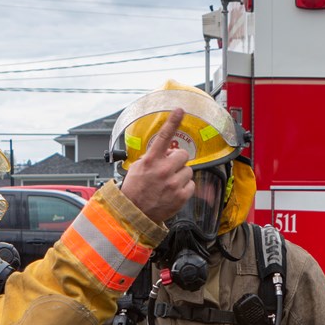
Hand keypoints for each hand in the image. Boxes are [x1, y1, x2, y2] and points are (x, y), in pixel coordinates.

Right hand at [120, 108, 194, 223]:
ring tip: (169, 183)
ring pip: (188, 171)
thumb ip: (152, 157)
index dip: (173, 122)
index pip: (164, 137)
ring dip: (180, 175)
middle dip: (177, 160)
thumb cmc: (135, 191)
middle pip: (183, 155)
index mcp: (151, 161)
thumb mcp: (137, 168)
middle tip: (169, 168)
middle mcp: (163, 170)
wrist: (134, 214)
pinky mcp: (181, 196)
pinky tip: (173, 192)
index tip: (180, 110)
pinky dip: (184, 188)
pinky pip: (191, 184)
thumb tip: (166, 152)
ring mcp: (173, 183)